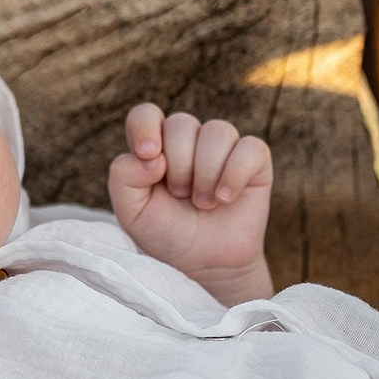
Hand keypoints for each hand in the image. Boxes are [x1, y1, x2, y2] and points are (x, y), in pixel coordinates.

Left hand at [106, 103, 273, 304]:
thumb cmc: (167, 234)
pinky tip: (226, 199)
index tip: (150, 157)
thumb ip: (124, 177)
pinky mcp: (254, 160)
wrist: (206, 264)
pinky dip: (235, 174)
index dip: (146, 127)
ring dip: (207, 173)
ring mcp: (223, 147)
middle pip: (181, 123)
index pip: (145, 115)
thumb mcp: (131, 213)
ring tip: (203, 203)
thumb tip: (152, 155)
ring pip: (217, 131)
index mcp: (155, 146)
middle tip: (181, 197)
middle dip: (179, 166)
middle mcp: (188, 140)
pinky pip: (250, 148)